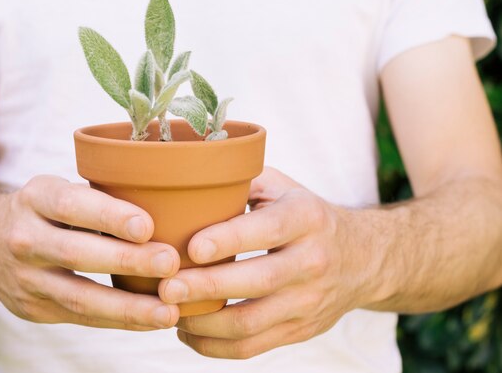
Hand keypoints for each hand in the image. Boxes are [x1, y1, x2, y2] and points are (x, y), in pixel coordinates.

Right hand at [0, 175, 180, 330]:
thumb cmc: (43, 212)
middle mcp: (24, 238)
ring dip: (128, 306)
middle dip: (126, 260)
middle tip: (169, 263)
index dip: (108, 215)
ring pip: (79, 296)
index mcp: (35, 198)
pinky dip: (119, 320)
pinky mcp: (32, 309)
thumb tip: (166, 208)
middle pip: (76, 253)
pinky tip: (152, 320)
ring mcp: (24, 279)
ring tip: (168, 311)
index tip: (147, 226)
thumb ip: (98, 198)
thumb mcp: (57, 190)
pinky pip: (81, 317)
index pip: (70, 204)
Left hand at [158, 167, 368, 357]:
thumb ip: (241, 180)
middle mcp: (312, 261)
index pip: (267, 230)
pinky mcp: (300, 330)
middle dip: (206, 287)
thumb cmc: (304, 215)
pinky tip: (189, 332)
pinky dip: (213, 346)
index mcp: (305, 217)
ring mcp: (308, 301)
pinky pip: (252, 347)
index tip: (191, 248)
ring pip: (250, 323)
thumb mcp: (282, 187)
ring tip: (169, 311)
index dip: (227, 240)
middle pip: (257, 281)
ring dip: (203, 322)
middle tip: (166, 287)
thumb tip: (187, 180)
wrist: (361, 258)